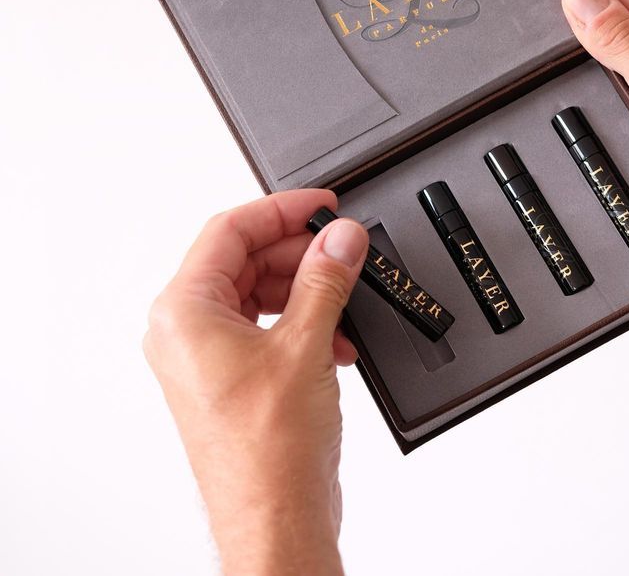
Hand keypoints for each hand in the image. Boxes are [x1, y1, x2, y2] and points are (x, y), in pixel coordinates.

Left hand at [143, 189, 368, 575]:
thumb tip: (339, 237)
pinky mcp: (232, 377)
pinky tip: (337, 339)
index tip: (320, 205)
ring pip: (259, 294)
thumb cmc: (267, 455)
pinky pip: (266, 327)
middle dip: (300, 255)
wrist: (275, 522)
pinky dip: (303, 323)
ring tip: (345, 299)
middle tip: (343, 248)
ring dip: (307, 292)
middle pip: (245, 261)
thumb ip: (325, 279)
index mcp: (184, 312)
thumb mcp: (305, 346)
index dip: (280, 211)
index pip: (229, 230)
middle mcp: (187, 331)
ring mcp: (208, 356)